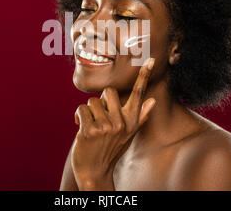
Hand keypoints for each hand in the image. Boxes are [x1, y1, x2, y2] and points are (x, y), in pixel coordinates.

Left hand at [71, 58, 155, 189]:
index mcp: (131, 121)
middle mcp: (121, 123)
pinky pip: (81, 109)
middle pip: (108, 91)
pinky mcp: (90, 130)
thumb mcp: (128, 135)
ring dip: (88, 112)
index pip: (138, 94)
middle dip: (100, 102)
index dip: (144, 76)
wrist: (95, 172)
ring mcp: (106, 127)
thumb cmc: (111, 150)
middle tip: (99, 117)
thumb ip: (140, 116)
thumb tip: (153, 100)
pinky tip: (81, 129)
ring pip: (92, 101)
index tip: (150, 60)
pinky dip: (78, 117)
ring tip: (90, 126)